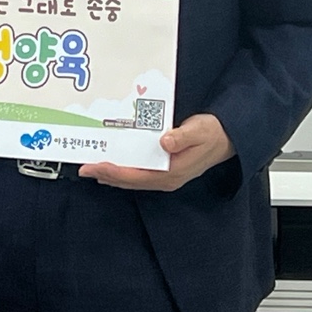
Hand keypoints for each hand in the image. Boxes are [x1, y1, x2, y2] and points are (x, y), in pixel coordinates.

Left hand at [78, 113, 234, 191]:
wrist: (228, 139)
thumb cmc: (212, 133)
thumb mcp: (200, 130)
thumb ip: (182, 137)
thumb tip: (164, 142)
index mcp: (172, 172)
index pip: (136, 175)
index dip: (113, 172)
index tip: (94, 166)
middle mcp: (166, 179)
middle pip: (130, 180)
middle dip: (106, 174)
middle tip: (83, 168)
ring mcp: (165, 176)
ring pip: (133, 179)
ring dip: (112, 174)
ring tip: (92, 168)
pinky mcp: (165, 171)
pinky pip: (139, 174)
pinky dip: (123, 171)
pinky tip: (113, 165)